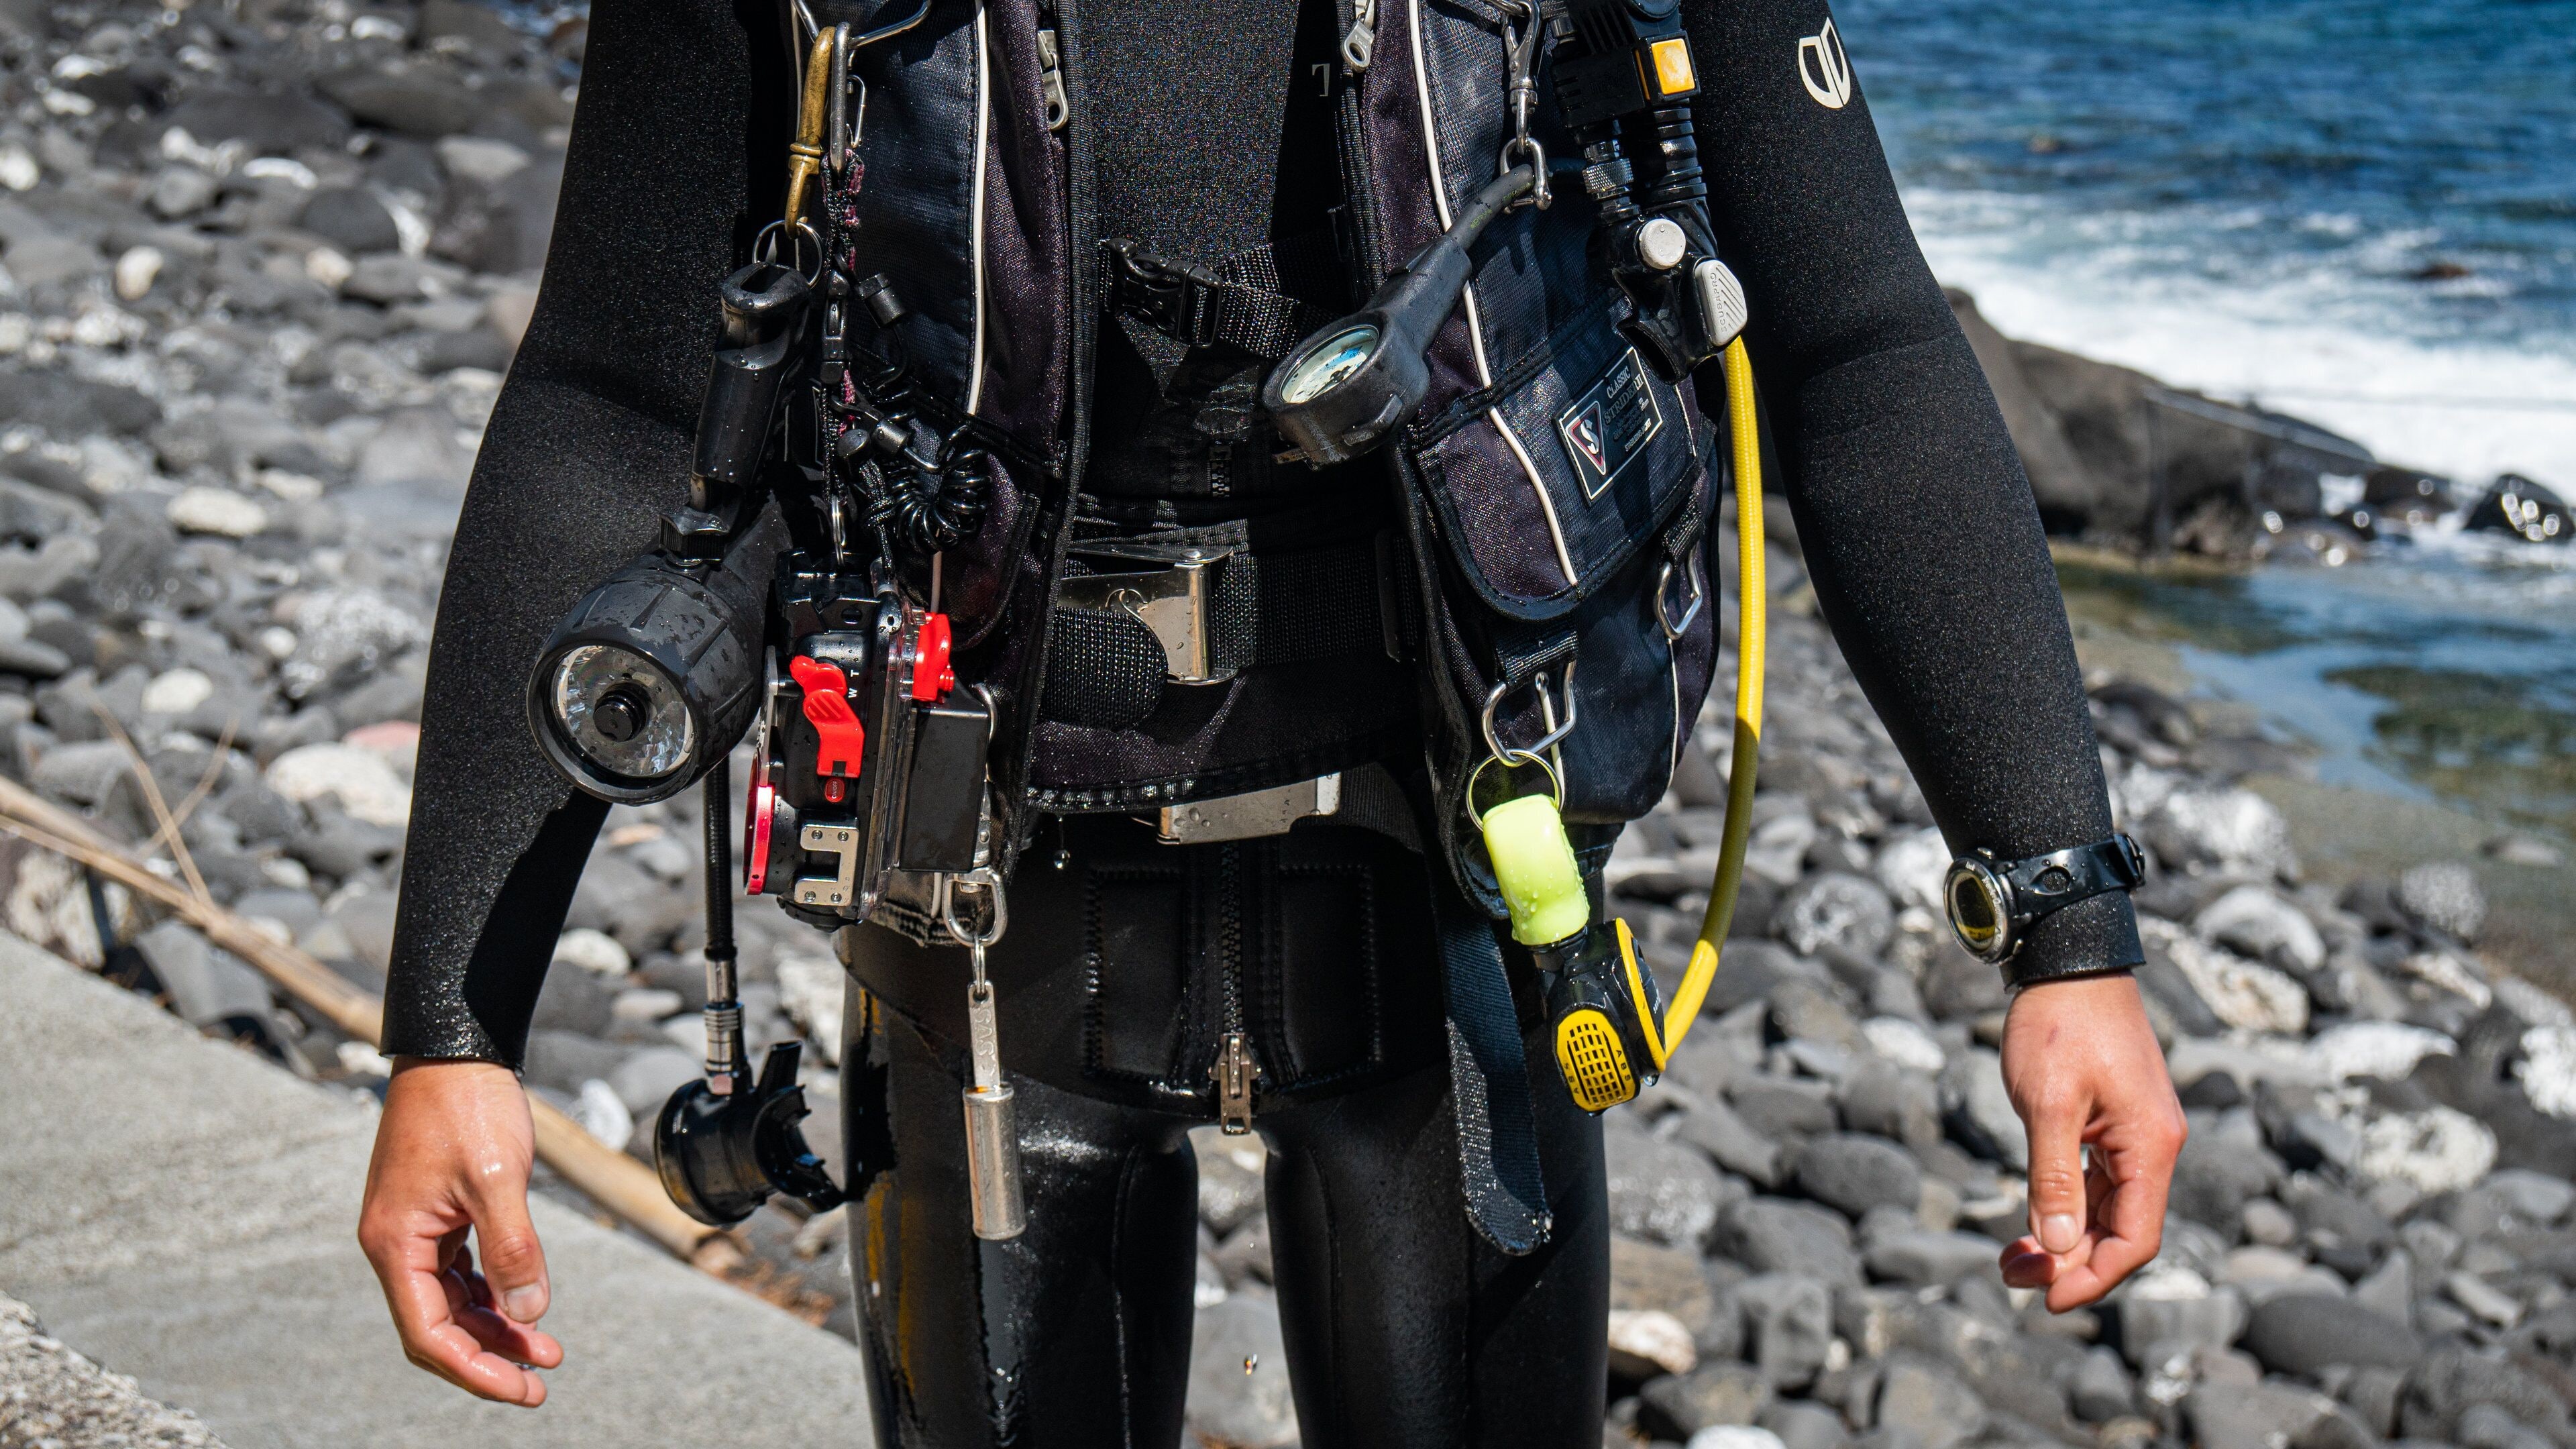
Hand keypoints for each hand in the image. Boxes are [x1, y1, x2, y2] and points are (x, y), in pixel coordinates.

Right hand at [358, 1058, 562, 1405]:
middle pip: (438, 1326)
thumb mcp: (496, 1178)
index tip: (524, 1388)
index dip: (475, 1370)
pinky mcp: (433, 1212)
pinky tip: (524, 1303)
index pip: (429, 1334)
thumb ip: (514, 1248)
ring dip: (496, 1326)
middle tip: (542, 1379)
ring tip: (546, 1348)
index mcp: (396, 1244)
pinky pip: (458, 1270)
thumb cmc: (468, 1104)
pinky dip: (491, 1291)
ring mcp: (413, 1228)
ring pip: (451, 1300)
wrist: (455, 1047)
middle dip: (489, 1356)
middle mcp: (396, 1243)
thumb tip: (531, 1313)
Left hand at [1996, 972, 2185, 1310]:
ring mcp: (2135, 1134)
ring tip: (2013, 1257)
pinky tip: (2034, 1220)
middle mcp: (2153, 1146)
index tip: (2046, 1300)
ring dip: (2066, 1239)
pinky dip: (2068, 1207)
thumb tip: (2060, 1248)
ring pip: (2108, 1210)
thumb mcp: (2047, 1105)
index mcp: (2150, 1147)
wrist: (2067, 959)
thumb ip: (2055, 1178)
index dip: (2093, 1278)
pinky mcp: (2114, 1121)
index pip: (2134, 1240)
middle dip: (2071, 1263)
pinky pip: (2099, 1183)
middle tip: (2011, 1276)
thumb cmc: (2057, 1024)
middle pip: (2121, 1232)